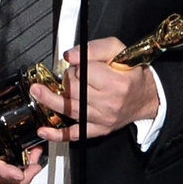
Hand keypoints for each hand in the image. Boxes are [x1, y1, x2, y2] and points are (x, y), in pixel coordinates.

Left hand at [33, 39, 159, 140]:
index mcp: (116, 82)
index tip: (79, 63)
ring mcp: (103, 119)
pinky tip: (44, 130)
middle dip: (68, 80)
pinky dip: (58, 134)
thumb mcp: (117, 51)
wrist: (145, 97)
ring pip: (71, 110)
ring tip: (37, 92)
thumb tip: (70, 56)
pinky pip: (76, 134)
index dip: (78, 65)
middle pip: (75, 91)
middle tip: (71, 75)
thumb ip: (93, 49)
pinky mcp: (99, 129)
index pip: (85, 72)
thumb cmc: (131, 73)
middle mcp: (109, 103)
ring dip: (50, 101)